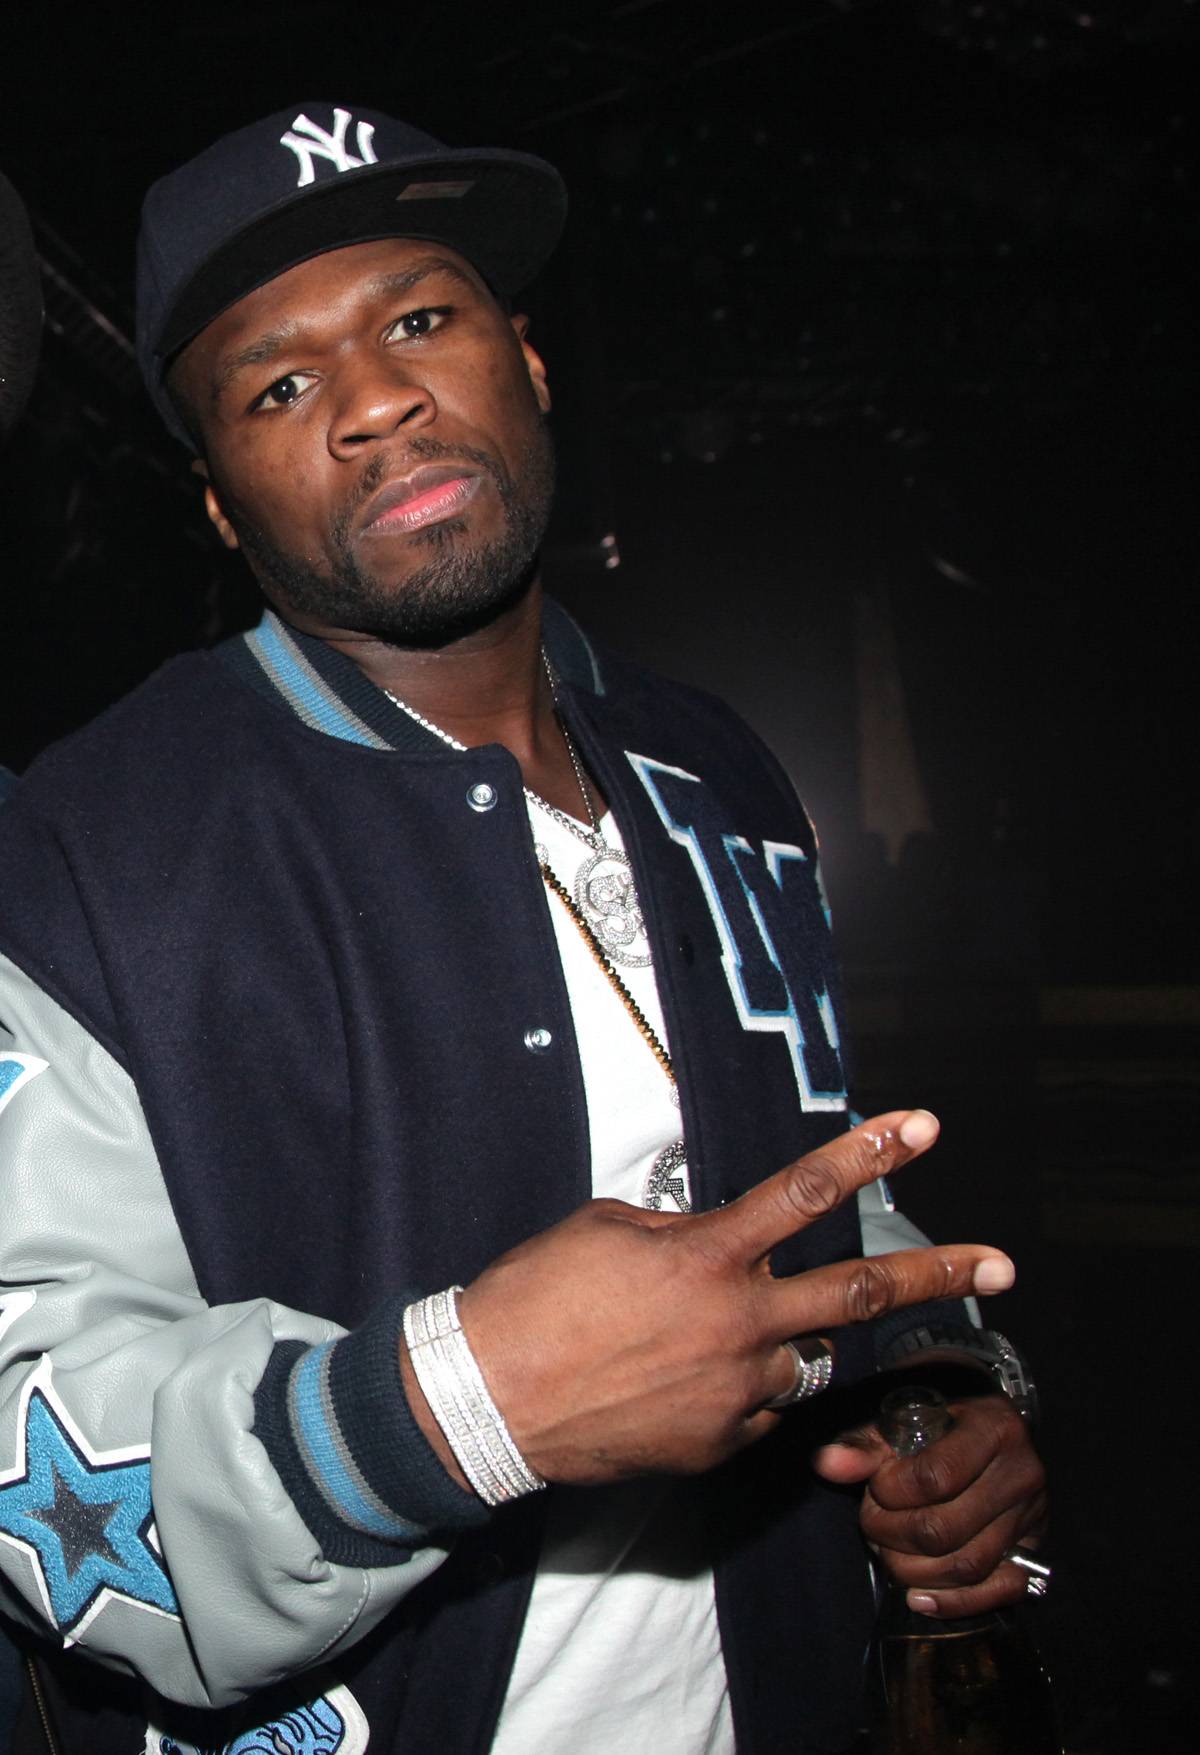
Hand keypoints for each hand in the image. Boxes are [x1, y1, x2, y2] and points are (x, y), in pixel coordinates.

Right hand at [449, 1110, 1014, 1486]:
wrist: (484, 1400)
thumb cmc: (536, 1300)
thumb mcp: (609, 1230)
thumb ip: (684, 1232)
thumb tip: (719, 1245)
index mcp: (708, 1257)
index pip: (807, 1192)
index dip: (871, 1151)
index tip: (922, 1125)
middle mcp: (738, 1325)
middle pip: (862, 1295)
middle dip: (941, 1274)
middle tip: (999, 1264)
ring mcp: (736, 1393)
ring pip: (803, 1357)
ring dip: (785, 1338)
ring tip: (709, 1334)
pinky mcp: (721, 1444)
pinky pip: (759, 1404)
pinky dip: (739, 1384)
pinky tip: (676, 1378)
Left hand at [813, 1393, 1047, 1614]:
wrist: (988, 1427)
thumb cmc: (941, 1420)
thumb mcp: (905, 1418)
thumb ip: (866, 1444)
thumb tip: (828, 1464)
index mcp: (993, 1428)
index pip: (936, 1477)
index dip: (892, 1491)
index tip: (876, 1485)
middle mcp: (1021, 1473)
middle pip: (946, 1529)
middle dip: (892, 1534)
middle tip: (872, 1522)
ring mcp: (1031, 1517)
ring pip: (967, 1566)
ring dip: (913, 1570)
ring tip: (888, 1551)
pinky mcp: (1032, 1551)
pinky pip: (1000, 1592)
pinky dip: (955, 1602)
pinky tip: (919, 1596)